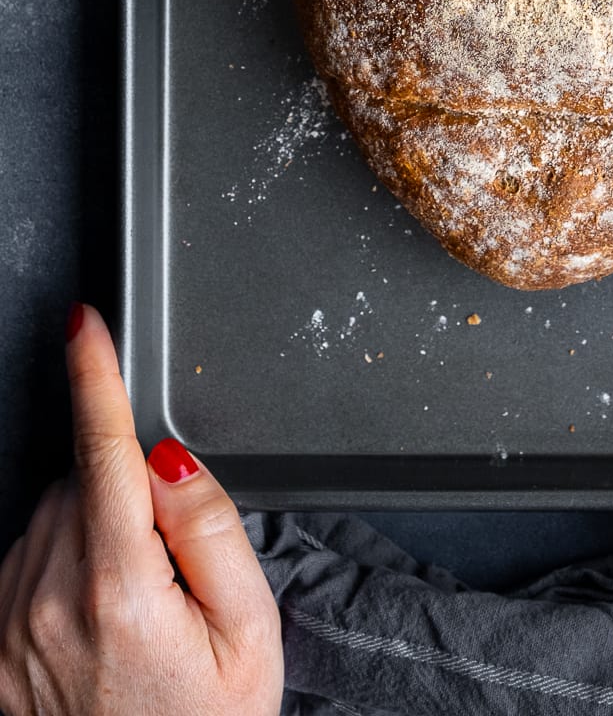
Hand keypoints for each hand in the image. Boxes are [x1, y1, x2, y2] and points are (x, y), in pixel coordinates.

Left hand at [0, 303, 282, 715]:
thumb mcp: (250, 629)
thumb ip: (212, 528)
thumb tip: (167, 456)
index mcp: (121, 589)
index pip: (101, 451)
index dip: (94, 376)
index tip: (83, 323)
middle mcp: (47, 604)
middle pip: (79, 484)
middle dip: (122, 494)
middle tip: (170, 570)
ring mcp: (9, 630)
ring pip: (49, 521)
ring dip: (90, 533)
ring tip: (136, 611)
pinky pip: (22, 566)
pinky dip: (58, 570)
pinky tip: (95, 626)